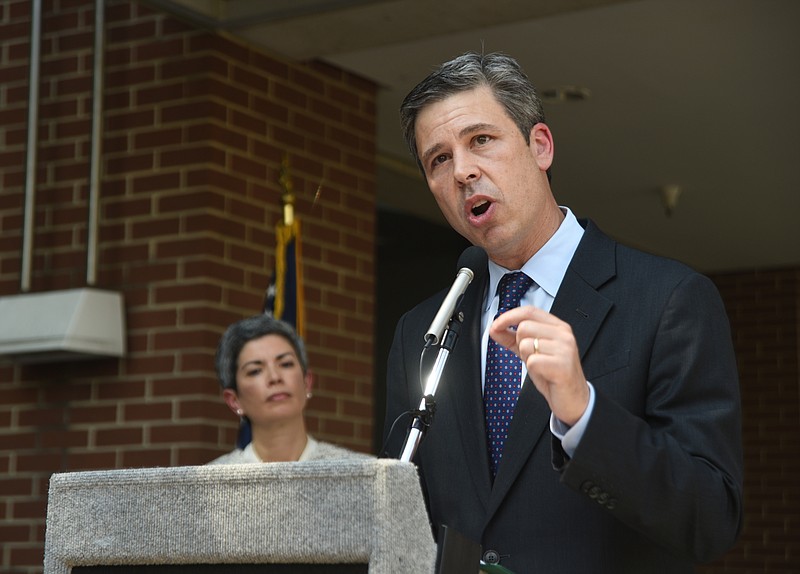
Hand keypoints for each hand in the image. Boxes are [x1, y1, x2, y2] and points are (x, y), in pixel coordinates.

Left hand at [489, 306, 589, 425]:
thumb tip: (494, 329)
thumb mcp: (532, 352)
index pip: (529, 311)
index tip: (496, 325)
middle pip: (524, 327)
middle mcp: (564, 334)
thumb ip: (513, 339)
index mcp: (558, 327)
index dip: (509, 316)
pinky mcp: (562, 365)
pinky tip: (546, 374)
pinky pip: (532, 362)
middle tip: (534, 358)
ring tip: (542, 367)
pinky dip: (534, 370)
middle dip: (520, 344)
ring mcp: (565, 349)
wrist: (574, 399)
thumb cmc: (554, 374)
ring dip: (527, 359)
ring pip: (525, 344)